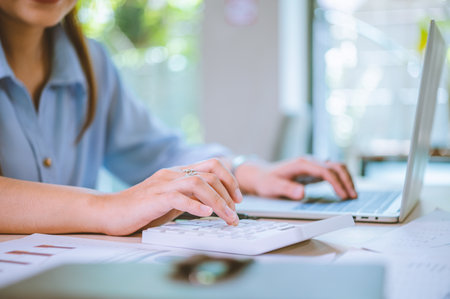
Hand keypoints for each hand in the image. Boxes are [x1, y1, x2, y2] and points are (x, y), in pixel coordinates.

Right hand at [100, 158, 242, 234]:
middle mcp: (173, 174)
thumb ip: (189, 197)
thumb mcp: (171, 200)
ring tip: (228, 218)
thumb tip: (213, 205)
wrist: (109, 211)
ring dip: (218, 202)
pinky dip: (195, 206)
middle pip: (210, 174)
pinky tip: (207, 214)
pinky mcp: (153, 198)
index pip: (212, 165)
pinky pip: (178, 198)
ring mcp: (163, 184)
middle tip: (235, 213)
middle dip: (229, 194)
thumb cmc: (140, 209)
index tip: (238, 198)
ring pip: (198, 184)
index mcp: (178, 172)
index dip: (230, 180)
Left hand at [234, 157, 356, 200]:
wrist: (261, 175)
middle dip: (347, 180)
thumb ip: (286, 189)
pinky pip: (333, 172)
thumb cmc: (266, 181)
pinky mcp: (314, 171)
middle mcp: (309, 161)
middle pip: (335, 166)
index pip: (325, 171)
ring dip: (347, 179)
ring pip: (336, 167)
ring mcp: (313, 165)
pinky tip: (345, 191)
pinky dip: (342, 179)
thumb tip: (302, 192)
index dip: (336, 183)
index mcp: (301, 164)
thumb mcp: (272, 187)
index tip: (343, 196)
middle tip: (353, 197)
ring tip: (353, 195)